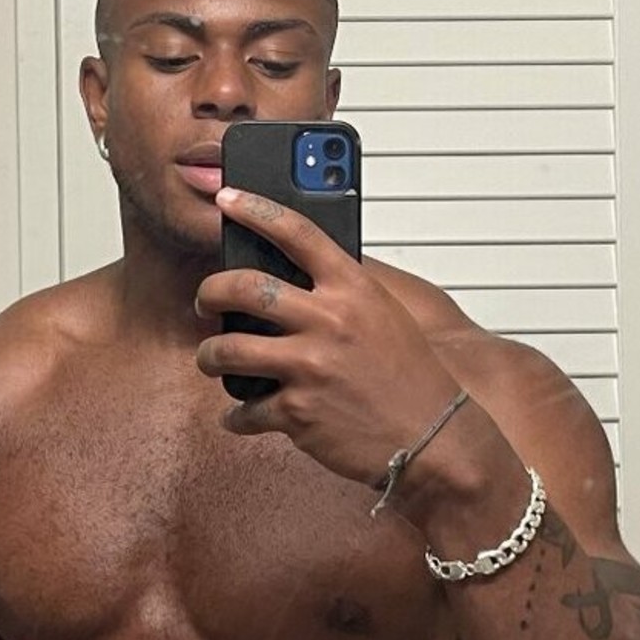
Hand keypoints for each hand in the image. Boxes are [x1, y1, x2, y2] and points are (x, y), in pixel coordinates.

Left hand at [194, 187, 464, 489]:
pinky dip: (238, 416)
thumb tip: (295, 277)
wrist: (434, 440)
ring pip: (229, 349)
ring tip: (212, 360)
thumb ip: (342, 293)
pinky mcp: (298, 412)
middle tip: (205, 301)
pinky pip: (245, 409)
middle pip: (243, 288)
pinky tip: (241, 416)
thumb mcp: (385, 316)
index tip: (227, 199)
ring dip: (210, 356)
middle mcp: (329, 322)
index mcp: (353, 290)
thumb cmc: (412, 379)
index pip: (296, 232)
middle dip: (210, 293)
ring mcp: (310, 367)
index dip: (255, 209)